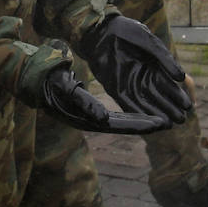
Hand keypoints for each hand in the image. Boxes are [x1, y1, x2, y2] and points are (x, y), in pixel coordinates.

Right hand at [39, 64, 169, 133]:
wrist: (37, 82)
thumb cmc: (51, 83)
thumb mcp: (66, 89)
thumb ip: (84, 103)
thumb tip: (102, 117)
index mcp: (89, 119)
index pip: (121, 124)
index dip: (141, 124)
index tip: (160, 124)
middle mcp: (94, 121)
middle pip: (127, 124)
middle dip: (148, 123)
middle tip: (171, 122)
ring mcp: (94, 117)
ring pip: (124, 119)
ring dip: (143, 118)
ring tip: (163, 115)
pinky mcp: (93, 111)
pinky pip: (117, 113)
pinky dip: (132, 111)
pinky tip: (144, 107)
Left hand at [79, 15, 193, 123]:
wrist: (101, 31)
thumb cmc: (128, 32)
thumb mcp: (149, 42)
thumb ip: (165, 59)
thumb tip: (182, 78)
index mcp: (153, 66)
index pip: (168, 84)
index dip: (177, 95)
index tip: (188, 106)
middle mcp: (142, 77)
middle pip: (159, 96)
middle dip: (170, 108)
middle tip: (182, 119)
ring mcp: (129, 84)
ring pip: (146, 103)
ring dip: (157, 114)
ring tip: (170, 124)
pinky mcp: (115, 89)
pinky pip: (129, 105)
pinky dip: (139, 113)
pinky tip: (149, 121)